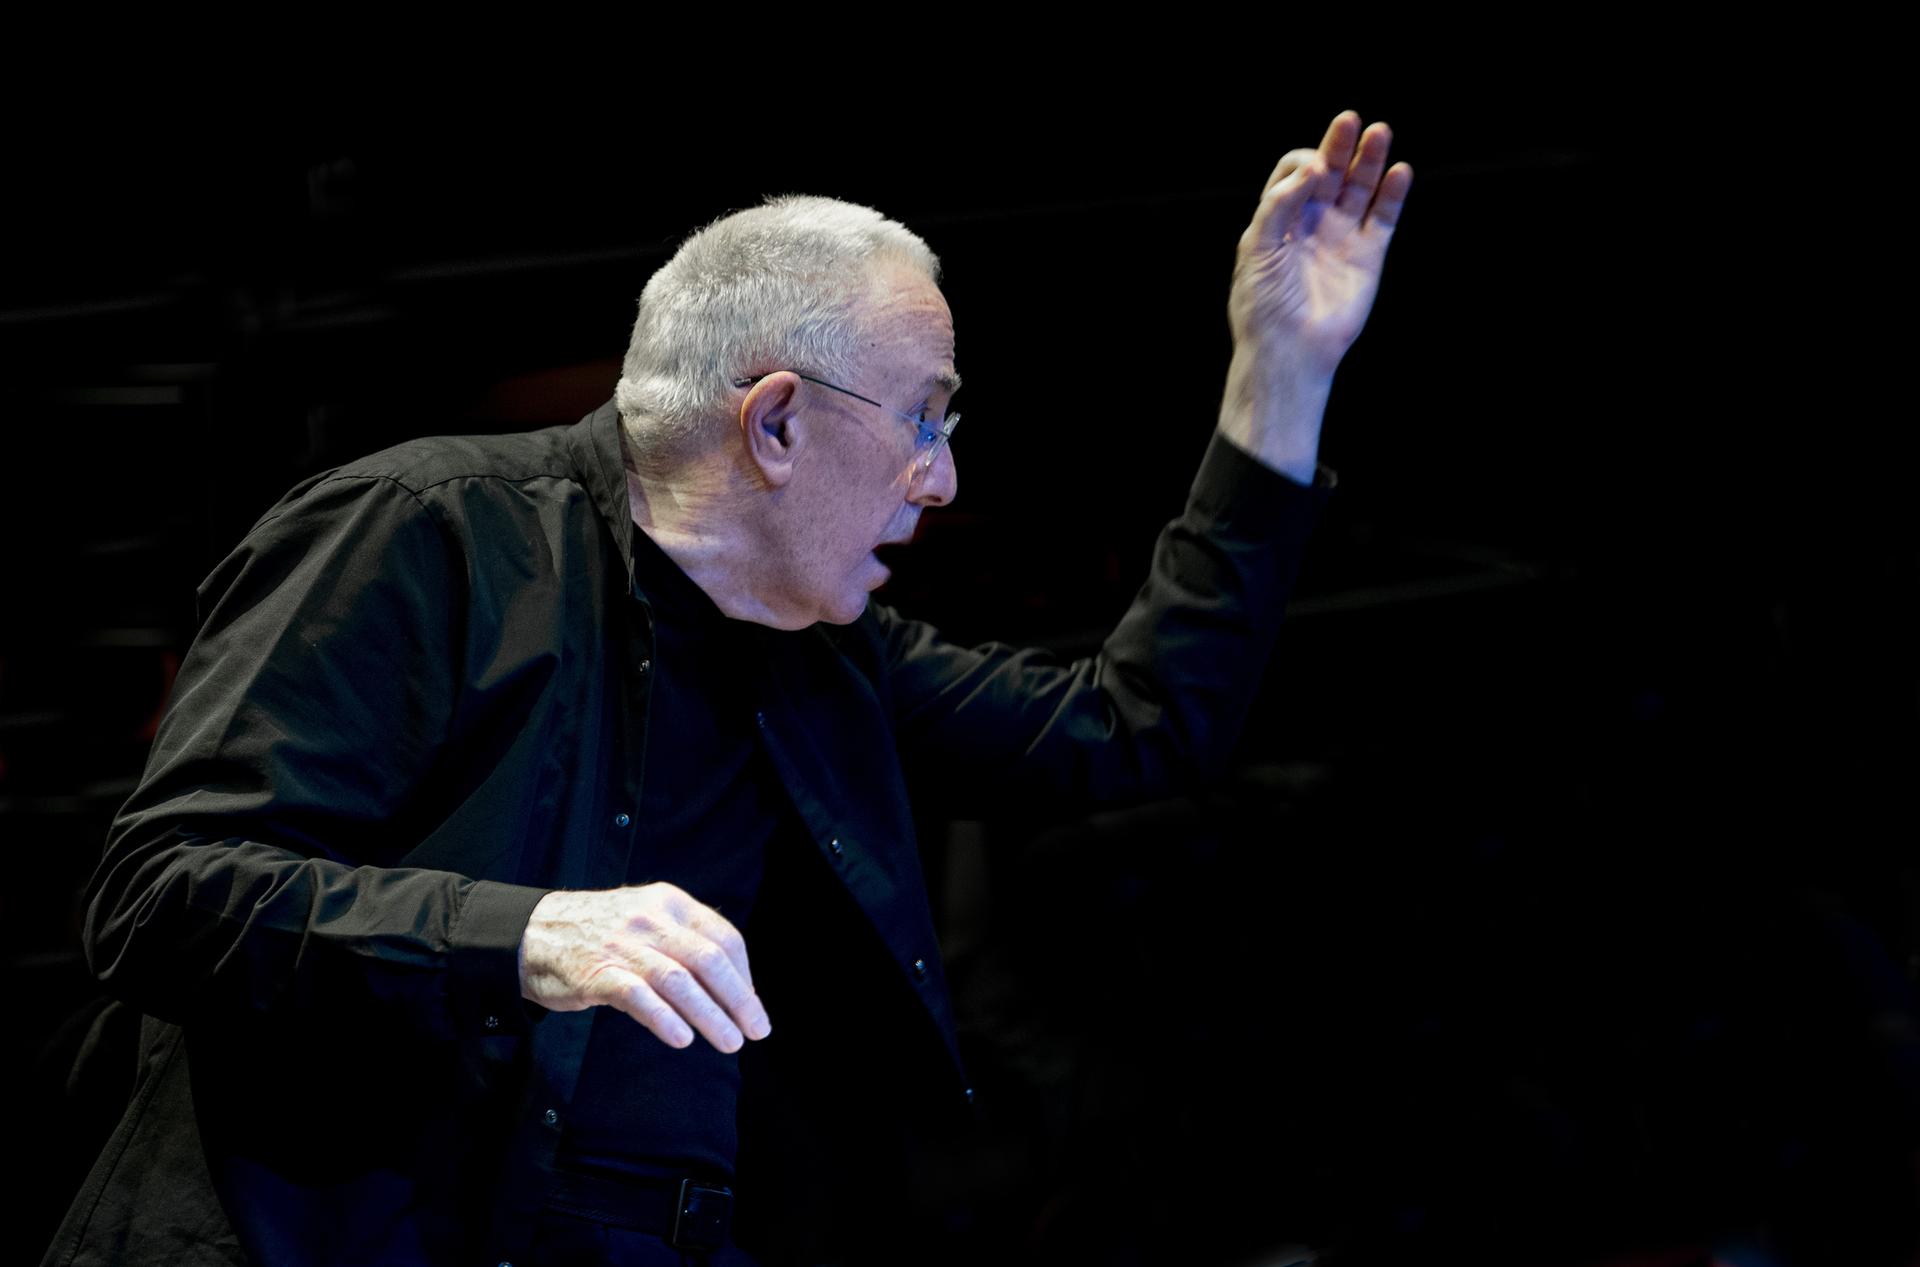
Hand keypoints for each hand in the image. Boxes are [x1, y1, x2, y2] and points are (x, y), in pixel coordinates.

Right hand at [518, 882, 771, 1052]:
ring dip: (709, 1015)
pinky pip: (638, 997)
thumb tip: (733, 985)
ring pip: (679, 981)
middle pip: (708, 959)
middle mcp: (650, 920)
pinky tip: (682, 1039)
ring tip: (728, 1041)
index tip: (751, 1006)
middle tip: (753, 1031)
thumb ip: (685, 942)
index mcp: (669, 903)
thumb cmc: (600, 932)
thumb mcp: (647, 918)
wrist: (532, 932)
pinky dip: (664, 1019)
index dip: (744, 976)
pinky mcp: (596, 973)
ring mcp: (622, 946)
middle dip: (738, 999)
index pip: (723, 937)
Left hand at [1216, 110, 1411, 479]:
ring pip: (1360, 188)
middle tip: (1350, 121)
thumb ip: (1278, 204)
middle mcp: (1311, 223)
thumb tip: (1312, 169)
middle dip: (1339, 146)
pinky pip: (1383, 217)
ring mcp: (1341, 237)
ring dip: (1370, 160)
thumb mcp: (1256, 248)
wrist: (1290, 349)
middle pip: (1330, 172)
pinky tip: (1400, 171)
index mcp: (1279, 220)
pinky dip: (1393, 193)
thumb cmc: (1264, 304)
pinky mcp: (1367, 255)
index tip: (1312, 176)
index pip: (1295, 173)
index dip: (1304, 165)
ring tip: (1380, 133)